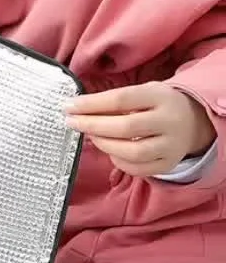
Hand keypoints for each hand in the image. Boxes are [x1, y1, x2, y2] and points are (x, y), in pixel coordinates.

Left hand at [64, 82, 215, 176]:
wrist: (193, 122)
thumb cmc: (156, 105)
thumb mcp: (142, 94)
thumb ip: (115, 101)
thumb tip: (77, 110)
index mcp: (162, 97)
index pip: (122, 99)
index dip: (92, 104)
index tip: (69, 106)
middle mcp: (170, 121)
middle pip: (125, 127)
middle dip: (92, 125)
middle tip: (71, 122)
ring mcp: (171, 145)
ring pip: (132, 152)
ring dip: (104, 145)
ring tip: (91, 137)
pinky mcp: (167, 164)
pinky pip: (137, 168)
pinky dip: (118, 161)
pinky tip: (110, 150)